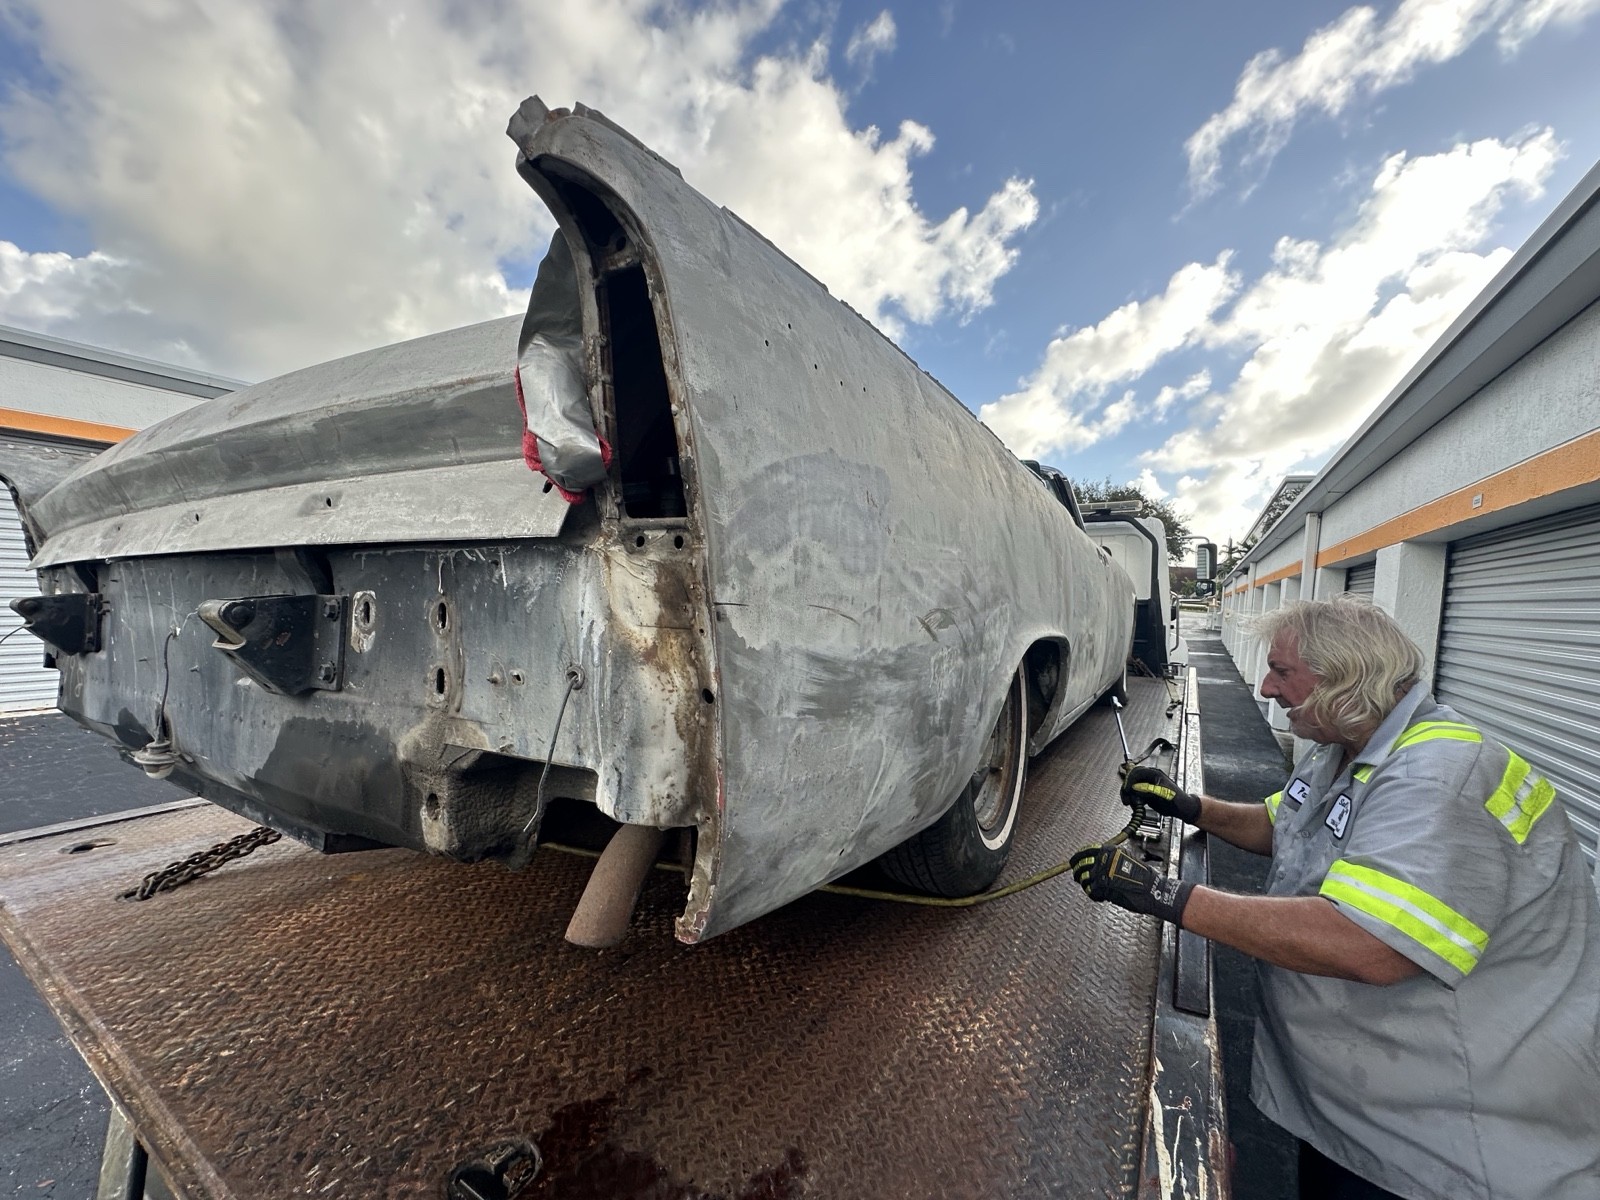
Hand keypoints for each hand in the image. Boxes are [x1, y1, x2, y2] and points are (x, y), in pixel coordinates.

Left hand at [1070, 842, 1193, 924]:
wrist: (1154, 890)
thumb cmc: (1143, 878)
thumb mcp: (1126, 861)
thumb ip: (1110, 862)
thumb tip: (1096, 867)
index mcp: (1111, 850)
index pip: (1088, 850)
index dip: (1078, 856)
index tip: (1073, 861)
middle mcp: (1105, 858)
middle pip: (1081, 864)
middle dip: (1078, 872)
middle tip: (1077, 877)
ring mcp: (1103, 871)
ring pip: (1084, 877)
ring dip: (1085, 884)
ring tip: (1091, 889)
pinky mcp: (1103, 885)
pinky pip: (1091, 890)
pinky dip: (1094, 895)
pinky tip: (1101, 897)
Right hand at [1119, 765, 1200, 822]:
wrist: (1183, 808)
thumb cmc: (1178, 800)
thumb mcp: (1163, 794)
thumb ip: (1148, 789)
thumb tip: (1134, 787)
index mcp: (1155, 774)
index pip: (1137, 772)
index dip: (1129, 780)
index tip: (1126, 790)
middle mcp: (1150, 778)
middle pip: (1132, 779)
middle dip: (1127, 789)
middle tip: (1126, 799)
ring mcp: (1148, 786)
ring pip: (1132, 787)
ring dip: (1129, 796)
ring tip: (1132, 804)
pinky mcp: (1146, 794)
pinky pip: (1136, 795)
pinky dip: (1133, 800)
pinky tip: (1136, 806)